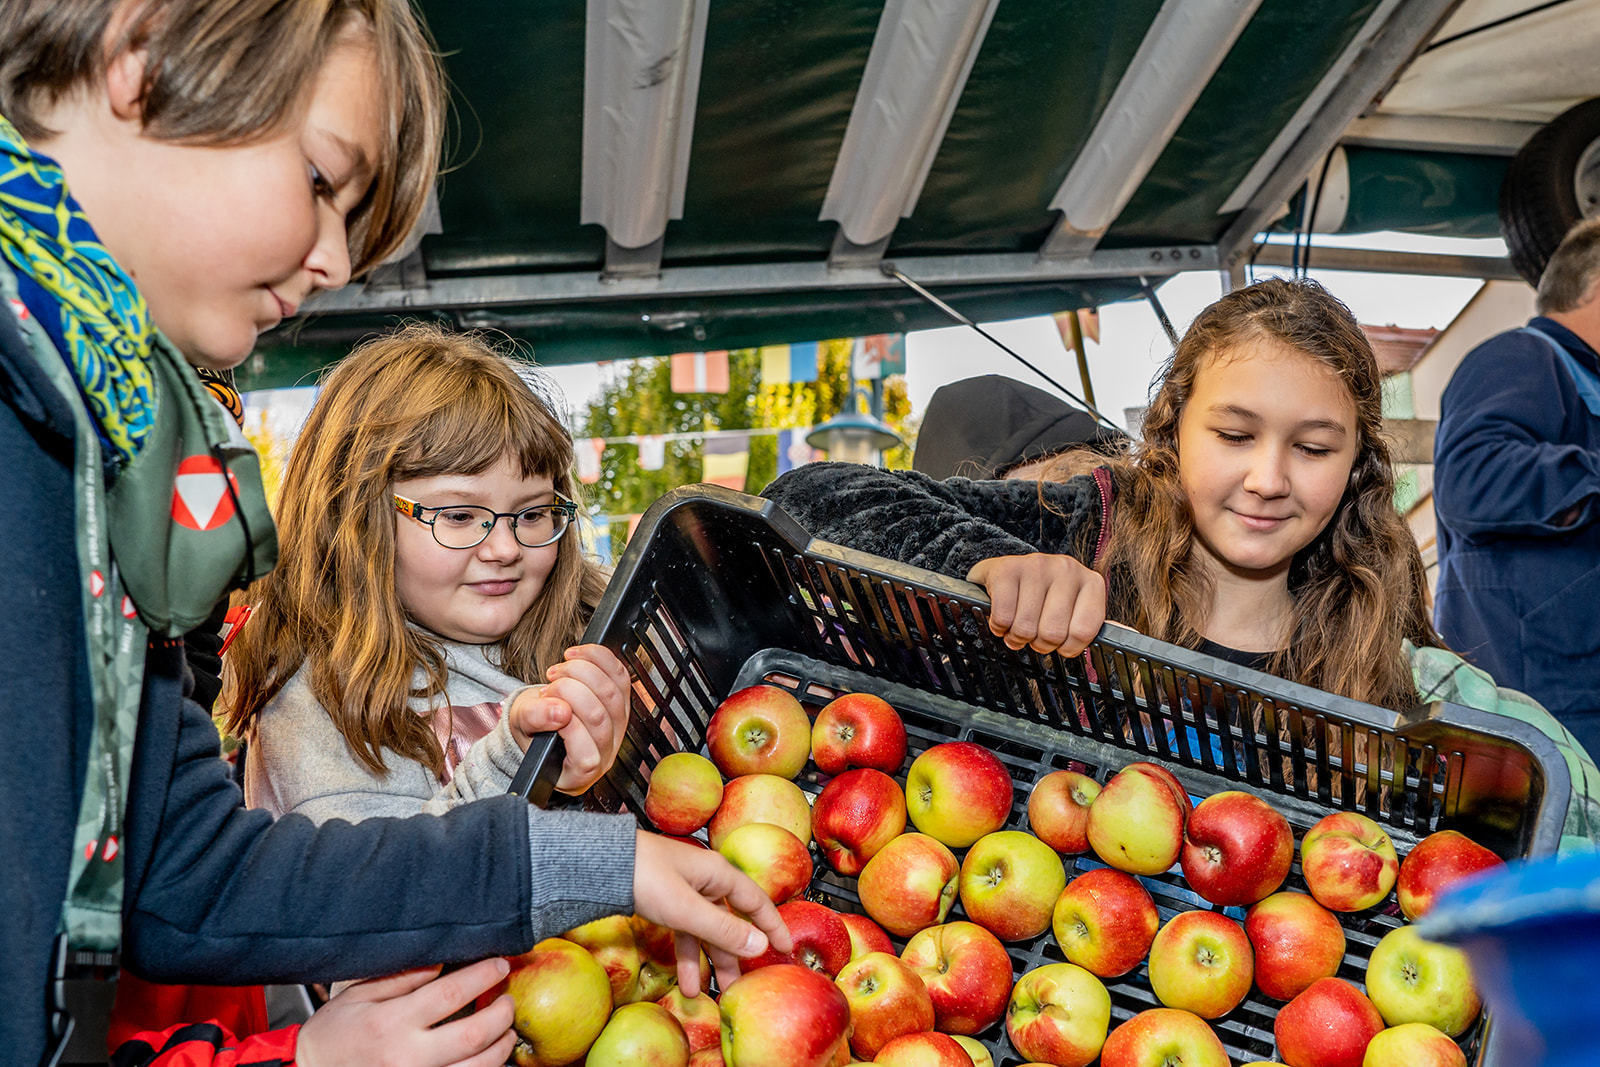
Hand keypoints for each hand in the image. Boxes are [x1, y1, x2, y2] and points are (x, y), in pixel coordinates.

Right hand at [296, 958, 513, 1066]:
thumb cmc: (333, 1035)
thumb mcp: (358, 996)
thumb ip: (401, 979)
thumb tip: (441, 961)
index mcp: (391, 1023)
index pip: (451, 993)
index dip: (482, 975)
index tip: (499, 964)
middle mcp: (407, 1057)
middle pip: (473, 1034)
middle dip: (501, 1013)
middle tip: (508, 999)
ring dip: (501, 1047)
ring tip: (507, 1030)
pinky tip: (488, 1057)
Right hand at [508, 644, 630, 792]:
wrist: (541, 719)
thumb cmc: (532, 731)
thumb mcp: (521, 728)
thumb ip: (535, 720)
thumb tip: (557, 710)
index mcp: (579, 772)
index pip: (586, 755)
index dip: (567, 726)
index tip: (545, 703)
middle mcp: (605, 752)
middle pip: (600, 717)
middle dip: (570, 692)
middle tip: (548, 686)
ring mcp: (619, 727)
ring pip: (612, 694)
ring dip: (582, 672)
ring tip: (557, 672)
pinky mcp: (622, 701)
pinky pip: (620, 675)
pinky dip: (599, 659)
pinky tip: (577, 655)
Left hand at [632, 830, 792, 996]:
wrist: (599, 863)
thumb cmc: (643, 875)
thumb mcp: (686, 909)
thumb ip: (723, 930)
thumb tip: (760, 946)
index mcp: (718, 874)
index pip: (756, 902)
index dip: (772, 926)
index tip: (785, 948)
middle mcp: (705, 880)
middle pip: (730, 921)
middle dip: (735, 954)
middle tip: (744, 982)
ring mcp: (684, 890)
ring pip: (705, 930)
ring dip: (707, 961)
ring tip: (710, 992)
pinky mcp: (665, 900)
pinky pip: (685, 931)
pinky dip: (686, 955)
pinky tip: (684, 979)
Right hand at [966, 552, 1105, 655]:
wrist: (1005, 572)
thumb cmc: (1043, 598)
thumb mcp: (1074, 608)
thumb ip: (1096, 624)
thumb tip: (1131, 633)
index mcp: (1091, 582)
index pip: (1084, 632)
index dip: (1067, 647)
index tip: (1058, 641)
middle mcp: (1068, 569)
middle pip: (1053, 633)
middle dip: (1038, 643)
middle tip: (1033, 633)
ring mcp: (1037, 565)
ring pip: (1026, 628)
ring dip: (1016, 637)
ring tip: (1016, 626)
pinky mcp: (1007, 569)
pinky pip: (1003, 617)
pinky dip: (998, 626)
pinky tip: (1003, 618)